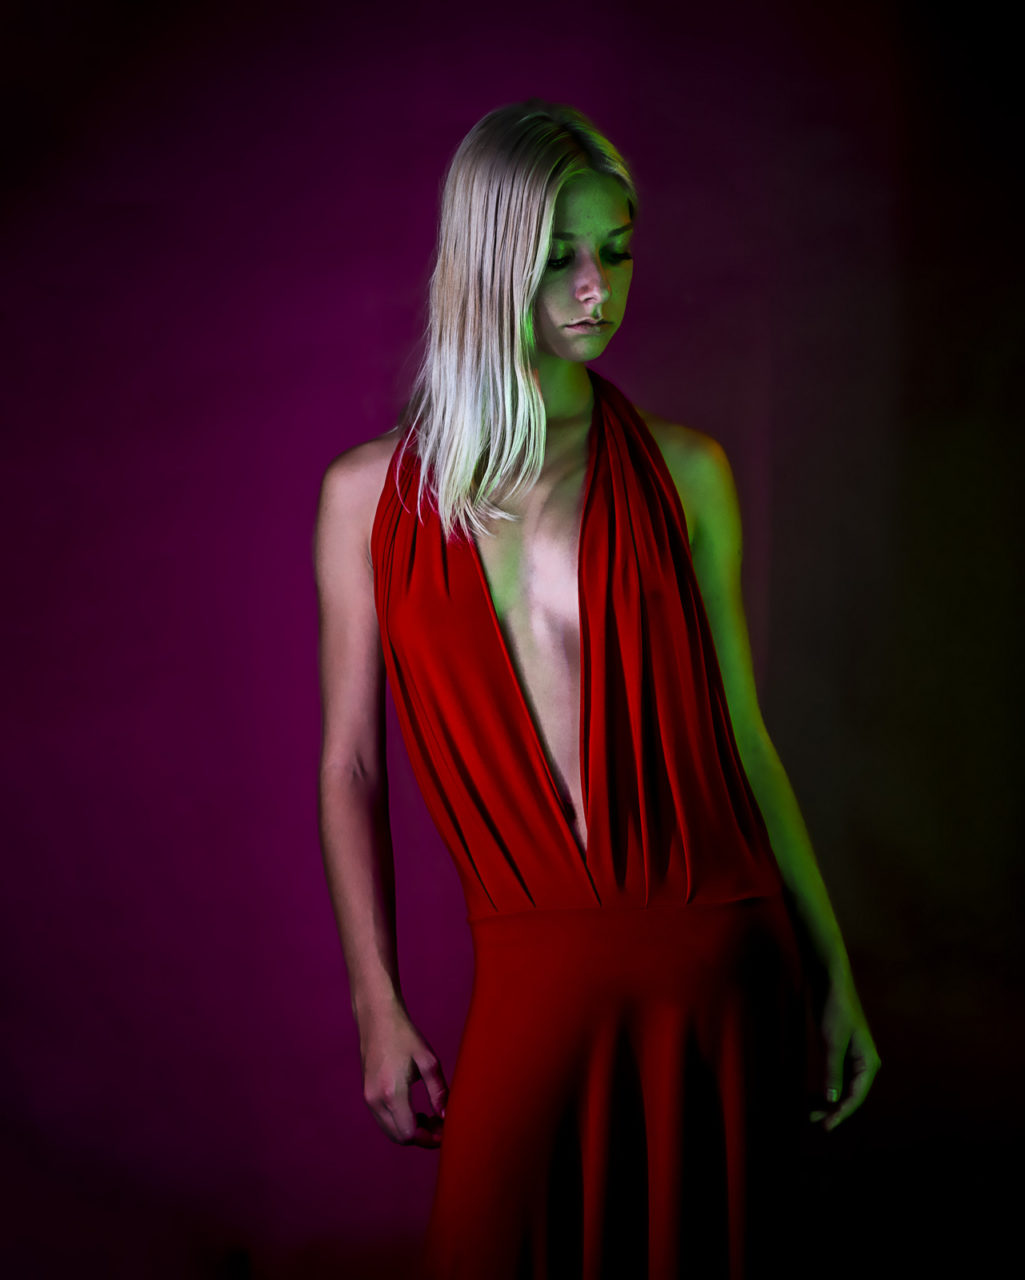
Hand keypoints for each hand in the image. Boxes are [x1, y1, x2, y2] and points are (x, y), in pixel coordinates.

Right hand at [359, 1001, 448, 1147]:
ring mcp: (368, 1098)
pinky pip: (384, 1120)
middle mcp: (376, 1100)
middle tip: (441, 1125)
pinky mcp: (367, 1094)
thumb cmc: (404, 1035)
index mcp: (392, 1092)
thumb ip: (438, 1091)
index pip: (410, 1133)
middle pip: (400, 1137)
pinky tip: (415, 1111)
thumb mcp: (428, 1060)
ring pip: (391, 1131)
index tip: (446, 1132)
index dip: (429, 1139)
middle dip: (422, 1137)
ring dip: (411, 1131)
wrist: (377, 1017)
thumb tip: (447, 1116)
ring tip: (431, 1117)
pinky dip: (400, 1122)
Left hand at [810, 976, 880, 1131]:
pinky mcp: (838, 1051)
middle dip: (833, 1108)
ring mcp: (850, 1057)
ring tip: (810, 1111)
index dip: (842, 1112)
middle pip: (849, 1093)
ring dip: (827, 1099)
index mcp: (868, 1062)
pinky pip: (833, 1075)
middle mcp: (862, 1063)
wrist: (829, 981)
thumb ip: (832, 1070)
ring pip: (840, 1086)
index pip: (856, 1095)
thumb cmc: (836, 1009)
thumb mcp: (832, 1041)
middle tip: (814, 1120)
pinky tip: (812, 1093)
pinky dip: (824, 1085)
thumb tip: (832, 1100)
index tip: (827, 1125)